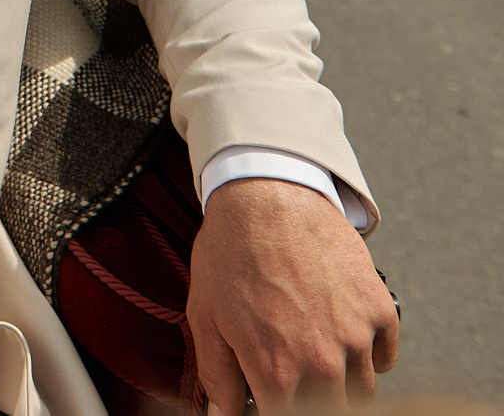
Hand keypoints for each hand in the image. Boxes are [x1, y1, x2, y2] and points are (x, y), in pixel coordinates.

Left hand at [187, 178, 397, 412]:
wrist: (267, 198)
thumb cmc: (232, 251)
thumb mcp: (206, 317)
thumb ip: (217, 376)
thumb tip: (221, 414)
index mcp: (277, 370)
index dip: (277, 408)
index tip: (273, 396)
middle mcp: (323, 362)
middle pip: (331, 409)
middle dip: (310, 397)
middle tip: (292, 371)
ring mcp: (357, 338)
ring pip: (363, 391)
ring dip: (340, 380)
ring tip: (313, 347)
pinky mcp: (379, 312)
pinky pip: (386, 358)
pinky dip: (368, 355)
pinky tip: (341, 334)